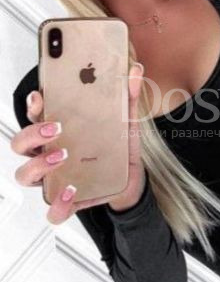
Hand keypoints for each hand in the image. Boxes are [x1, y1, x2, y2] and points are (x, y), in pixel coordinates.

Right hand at [10, 63, 146, 223]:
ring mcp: (54, 179)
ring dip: (38, 165)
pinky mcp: (67, 201)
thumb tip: (136, 72)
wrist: (130, 180)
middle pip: (21, 144)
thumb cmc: (115, 148)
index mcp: (57, 131)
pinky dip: (58, 204)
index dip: (32, 106)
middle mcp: (48, 154)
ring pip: (26, 175)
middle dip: (32, 134)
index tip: (39, 96)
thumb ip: (128, 98)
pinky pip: (52, 209)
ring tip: (62, 156)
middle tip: (55, 128)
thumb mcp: (124, 122)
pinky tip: (72, 191)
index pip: (34, 115)